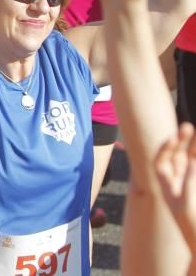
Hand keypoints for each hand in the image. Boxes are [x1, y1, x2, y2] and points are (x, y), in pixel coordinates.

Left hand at [154, 122, 195, 250]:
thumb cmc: (193, 227)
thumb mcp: (188, 203)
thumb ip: (189, 181)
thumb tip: (192, 159)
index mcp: (167, 187)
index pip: (161, 162)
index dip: (166, 148)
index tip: (173, 137)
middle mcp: (179, 185)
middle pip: (178, 158)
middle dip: (183, 143)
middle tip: (188, 126)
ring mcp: (191, 187)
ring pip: (192, 163)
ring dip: (194, 149)